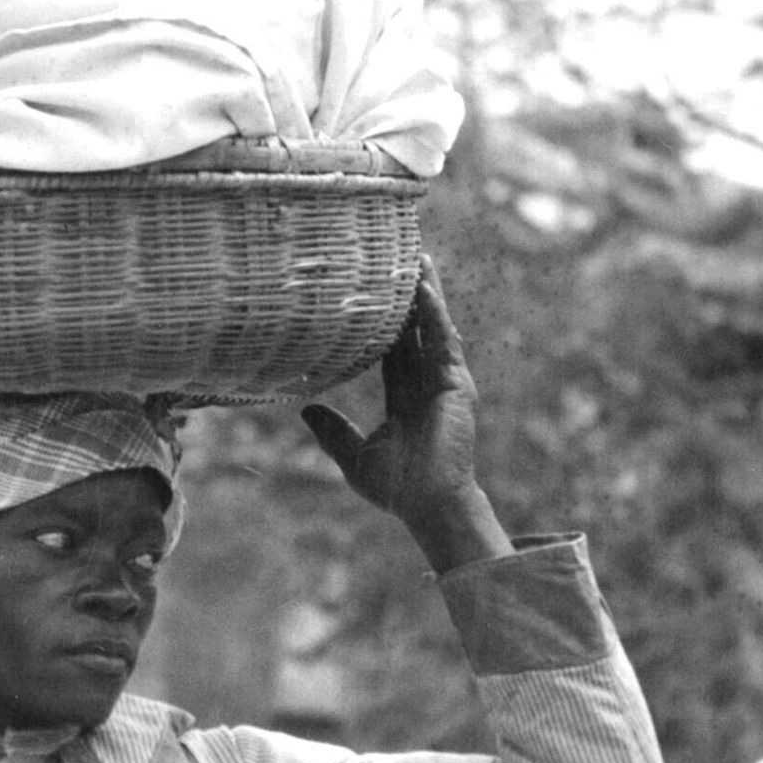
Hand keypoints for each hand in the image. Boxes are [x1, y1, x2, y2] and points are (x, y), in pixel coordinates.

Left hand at [300, 262, 508, 571]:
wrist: (427, 505)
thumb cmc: (396, 487)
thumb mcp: (353, 455)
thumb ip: (333, 431)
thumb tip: (306, 410)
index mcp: (405, 397)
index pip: (393, 350)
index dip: (384, 322)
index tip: (372, 293)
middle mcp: (426, 384)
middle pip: (415, 330)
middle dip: (409, 296)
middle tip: (399, 258)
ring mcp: (444, 382)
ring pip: (433, 328)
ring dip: (426, 293)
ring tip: (418, 257)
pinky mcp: (456, 385)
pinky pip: (443, 342)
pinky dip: (435, 316)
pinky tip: (424, 290)